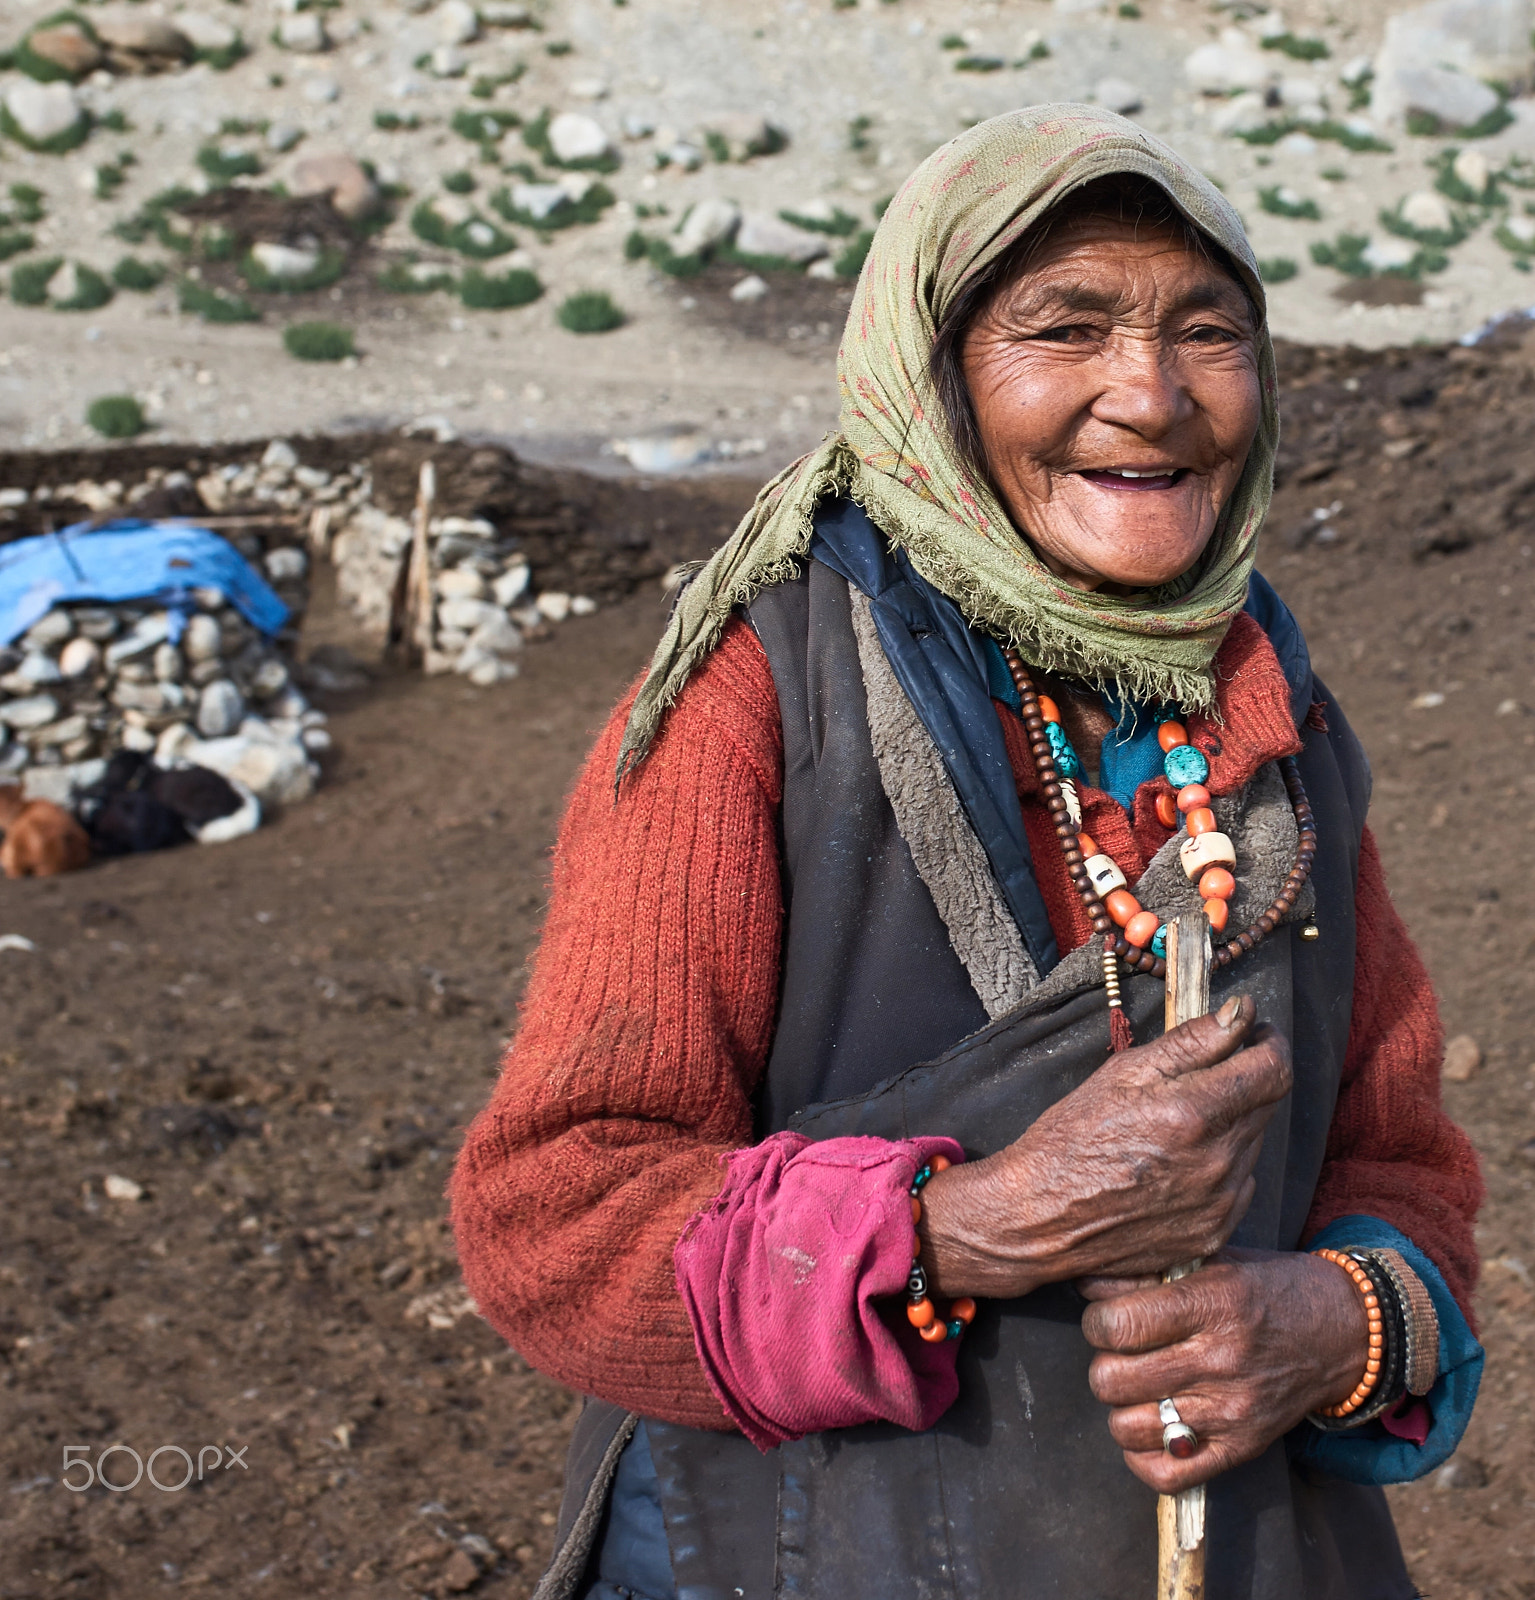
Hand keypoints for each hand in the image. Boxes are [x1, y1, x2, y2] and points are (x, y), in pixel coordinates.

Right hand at [918, 995, 1291, 1298]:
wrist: (1041, 1216)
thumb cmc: (1071, 1137)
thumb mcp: (1122, 1073)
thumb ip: (1191, 1041)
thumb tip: (1242, 1012)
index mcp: (1193, 1113)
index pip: (1273, 1070)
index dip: (1271, 1043)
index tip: (1258, 1033)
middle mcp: (1217, 1161)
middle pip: (1267, 1104)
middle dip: (1244, 1080)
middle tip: (1203, 1076)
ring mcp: (1219, 1202)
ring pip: (1251, 1144)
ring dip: (1230, 1124)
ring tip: (1178, 1127)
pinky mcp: (1214, 1232)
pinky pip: (1238, 1186)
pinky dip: (1220, 1167)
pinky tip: (1177, 1165)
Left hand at [1079, 1249, 1369, 1491]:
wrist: (1342, 1330)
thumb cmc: (1265, 1287)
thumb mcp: (1210, 1261)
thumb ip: (1147, 1273)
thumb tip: (1084, 1282)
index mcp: (1211, 1304)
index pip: (1116, 1325)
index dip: (1097, 1320)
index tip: (1108, 1317)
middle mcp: (1220, 1360)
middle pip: (1112, 1379)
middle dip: (1105, 1362)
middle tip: (1123, 1352)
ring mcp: (1232, 1411)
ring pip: (1129, 1427)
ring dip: (1122, 1406)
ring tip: (1140, 1385)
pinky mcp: (1243, 1448)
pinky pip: (1167, 1474)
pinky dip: (1143, 1456)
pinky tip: (1152, 1427)